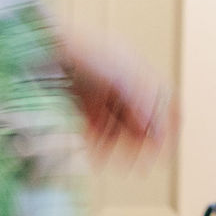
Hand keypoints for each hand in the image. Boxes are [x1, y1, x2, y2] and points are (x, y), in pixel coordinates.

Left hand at [58, 35, 173, 159]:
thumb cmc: (85, 52)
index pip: (165, 104)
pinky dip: (99, 147)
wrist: (46, 49)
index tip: (167, 151)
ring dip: (120, 150)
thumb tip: (156, 129)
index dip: (169, 127)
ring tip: (119, 167)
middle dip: (142, 146)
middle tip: (142, 167)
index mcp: (139, 74)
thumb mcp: (120, 76)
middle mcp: (123, 87)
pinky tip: (98, 160)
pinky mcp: (82, 109)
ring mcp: (103, 99)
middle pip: (140, 123)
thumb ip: (140, 101)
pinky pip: (96, 133)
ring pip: (118, 131)